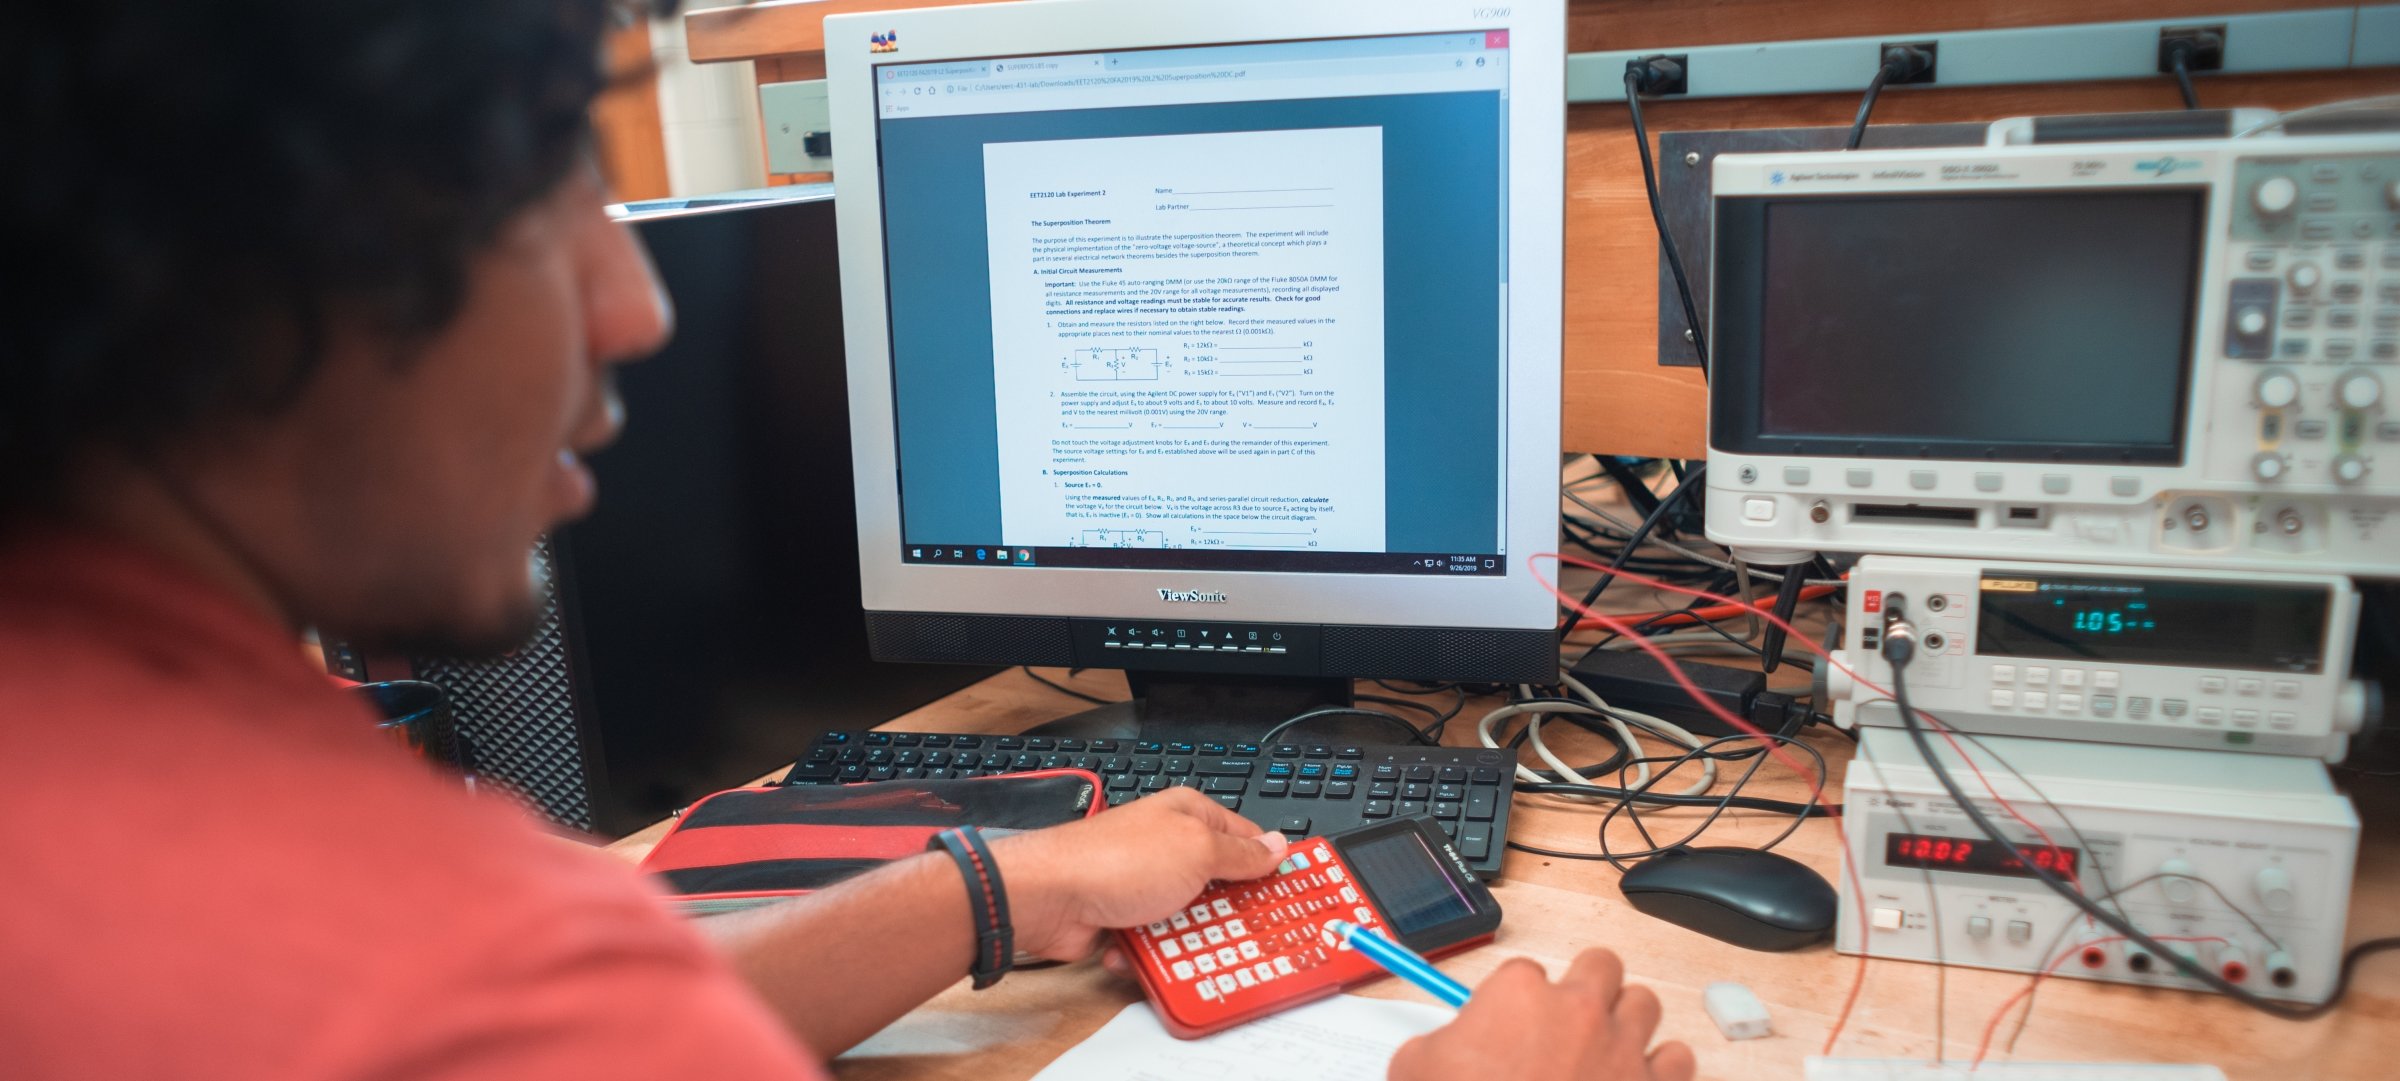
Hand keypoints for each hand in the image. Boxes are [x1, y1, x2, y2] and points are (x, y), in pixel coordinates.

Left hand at [991, 787, 1287, 960]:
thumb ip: (1239, 852)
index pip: (1245, 838)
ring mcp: (1145, 886)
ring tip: (1186, 944)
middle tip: (1242, 930)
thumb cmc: (1113, 860)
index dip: (1268, 865)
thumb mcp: (1196, 850)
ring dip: (1188, 939)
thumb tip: (1276, 846)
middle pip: (1219, 885)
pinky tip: (1148, 952)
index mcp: (1188, 816)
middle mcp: (1167, 847)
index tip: (1290, 892)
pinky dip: (1154, 955)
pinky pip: (1158, 945)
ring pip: (1190, 922)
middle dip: (1228, 912)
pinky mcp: (1126, 920)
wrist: (1049, 898)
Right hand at [1388, 950, 1694, 1080]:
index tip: (1508, 1028)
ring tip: (1608, 1046)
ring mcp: (1621, 1049)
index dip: (1516, 1003)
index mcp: (1518, 995)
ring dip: (1628, 1021)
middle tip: (1568, 1020)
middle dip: (1586, 987)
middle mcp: (1577, 1011)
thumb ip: (1435, 1048)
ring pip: (1645, 1004)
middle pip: (1600, 966)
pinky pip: (1677, 1059)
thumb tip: (1442, 1052)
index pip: (1524, 972)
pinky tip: (1640, 1080)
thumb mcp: (1414, 1071)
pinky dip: (1662, 1068)